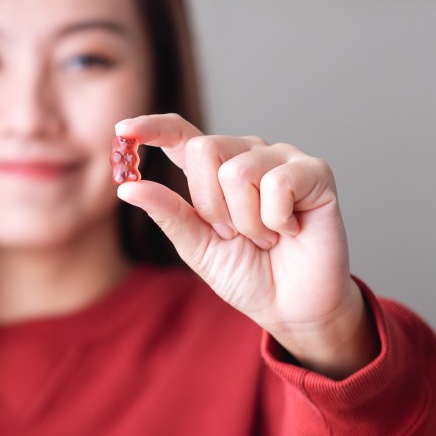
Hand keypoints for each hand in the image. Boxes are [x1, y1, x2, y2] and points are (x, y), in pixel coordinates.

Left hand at [116, 114, 376, 377]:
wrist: (291, 307)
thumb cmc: (247, 274)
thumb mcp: (197, 246)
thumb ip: (168, 213)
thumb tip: (127, 188)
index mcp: (214, 171)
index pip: (180, 135)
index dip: (152, 128)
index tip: (122, 130)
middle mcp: (247, 154)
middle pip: (204, 149)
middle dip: (211, 205)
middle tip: (234, 234)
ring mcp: (281, 159)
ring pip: (238, 170)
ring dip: (246, 220)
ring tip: (266, 236)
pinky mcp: (314, 172)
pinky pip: (277, 183)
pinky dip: (277, 220)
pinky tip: (291, 230)